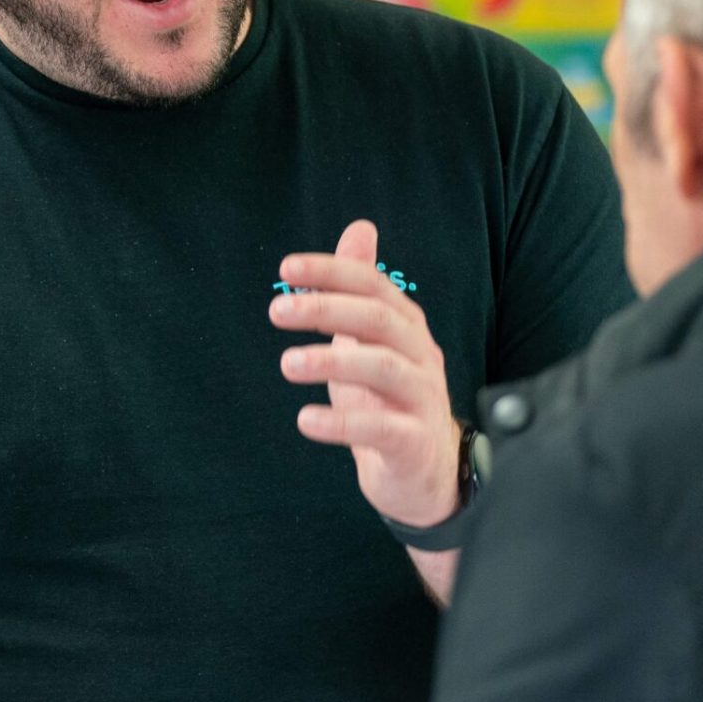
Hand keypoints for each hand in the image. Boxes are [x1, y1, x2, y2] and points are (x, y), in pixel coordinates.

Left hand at [271, 220, 460, 528]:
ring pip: (384, 368)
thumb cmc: (389, 398)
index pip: (372, 286)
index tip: (287, 268)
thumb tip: (360, 228)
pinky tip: (306, 420)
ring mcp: (421, 399)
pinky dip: (343, 423)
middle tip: (277, 311)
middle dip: (327, 309)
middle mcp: (419, 355)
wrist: (425, 473)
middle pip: (379, 320)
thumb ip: (360, 289)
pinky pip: (383, 430)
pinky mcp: (414, 444)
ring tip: (287, 363)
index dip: (332, 272)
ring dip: (332, 361)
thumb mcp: (370, 340)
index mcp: (406, 326)